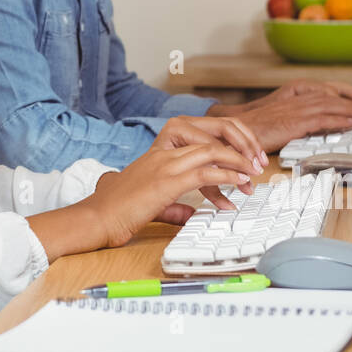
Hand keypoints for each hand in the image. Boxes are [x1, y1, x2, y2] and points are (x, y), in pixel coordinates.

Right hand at [86, 116, 265, 248]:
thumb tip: (190, 214)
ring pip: (212, 150)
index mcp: (158, 153)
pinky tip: (240, 183)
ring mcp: (164, 164)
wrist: (96, 218)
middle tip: (255, 163)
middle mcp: (163, 152)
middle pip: (211, 134)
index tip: (242, 160)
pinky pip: (205, 172)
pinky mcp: (166, 182)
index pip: (200, 134)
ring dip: (238, 160)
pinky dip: (228, 175)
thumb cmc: (114, 212)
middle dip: (239, 146)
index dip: (225, 142)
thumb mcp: (149, 204)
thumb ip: (173, 206)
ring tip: (253, 173)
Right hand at [207, 86, 351, 151]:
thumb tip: (320, 125)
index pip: (326, 90)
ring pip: (330, 104)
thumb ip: (299, 120)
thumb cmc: (253, 129)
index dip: (347, 93)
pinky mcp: (293, 123)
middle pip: (332, 94)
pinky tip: (351, 122)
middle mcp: (296, 99)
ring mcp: (294, 110)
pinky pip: (320, 119)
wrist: (233, 132)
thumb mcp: (280, 121)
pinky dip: (338, 120)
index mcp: (293, 96)